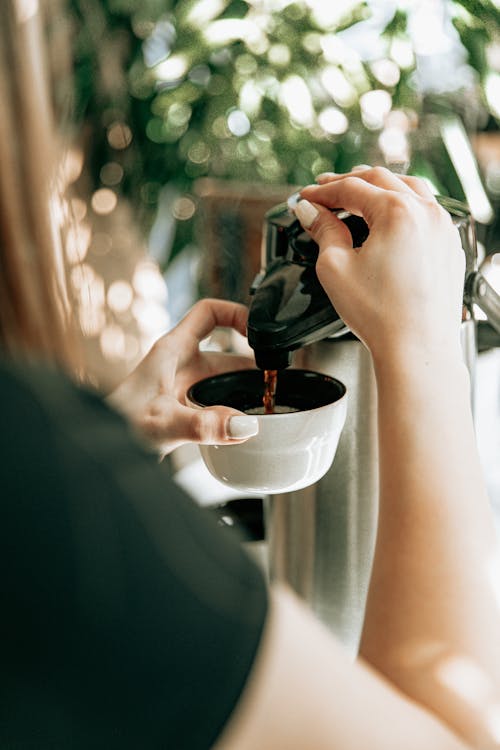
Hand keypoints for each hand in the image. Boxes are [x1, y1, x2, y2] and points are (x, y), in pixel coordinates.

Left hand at [108, 299, 257, 455]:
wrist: (97, 447)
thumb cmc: (116, 425)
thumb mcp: (163, 424)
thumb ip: (203, 425)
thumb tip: (242, 425)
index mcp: (172, 350)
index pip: (209, 312)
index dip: (237, 313)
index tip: (258, 333)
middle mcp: (176, 363)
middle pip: (223, 352)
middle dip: (249, 365)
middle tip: (271, 383)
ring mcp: (178, 385)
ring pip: (219, 379)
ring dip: (241, 390)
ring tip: (264, 405)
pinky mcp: (178, 407)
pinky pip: (212, 401)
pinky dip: (229, 410)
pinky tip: (239, 428)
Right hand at [294, 167, 465, 363]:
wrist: (416, 348)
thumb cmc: (381, 315)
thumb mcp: (336, 267)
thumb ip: (322, 231)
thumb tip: (310, 212)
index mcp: (398, 212)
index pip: (351, 188)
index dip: (322, 192)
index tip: (305, 199)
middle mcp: (426, 213)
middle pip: (381, 180)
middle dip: (348, 182)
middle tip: (325, 190)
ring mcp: (443, 228)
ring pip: (409, 189)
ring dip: (379, 187)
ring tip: (358, 194)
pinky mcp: (449, 246)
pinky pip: (426, 211)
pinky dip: (403, 205)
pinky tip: (389, 217)